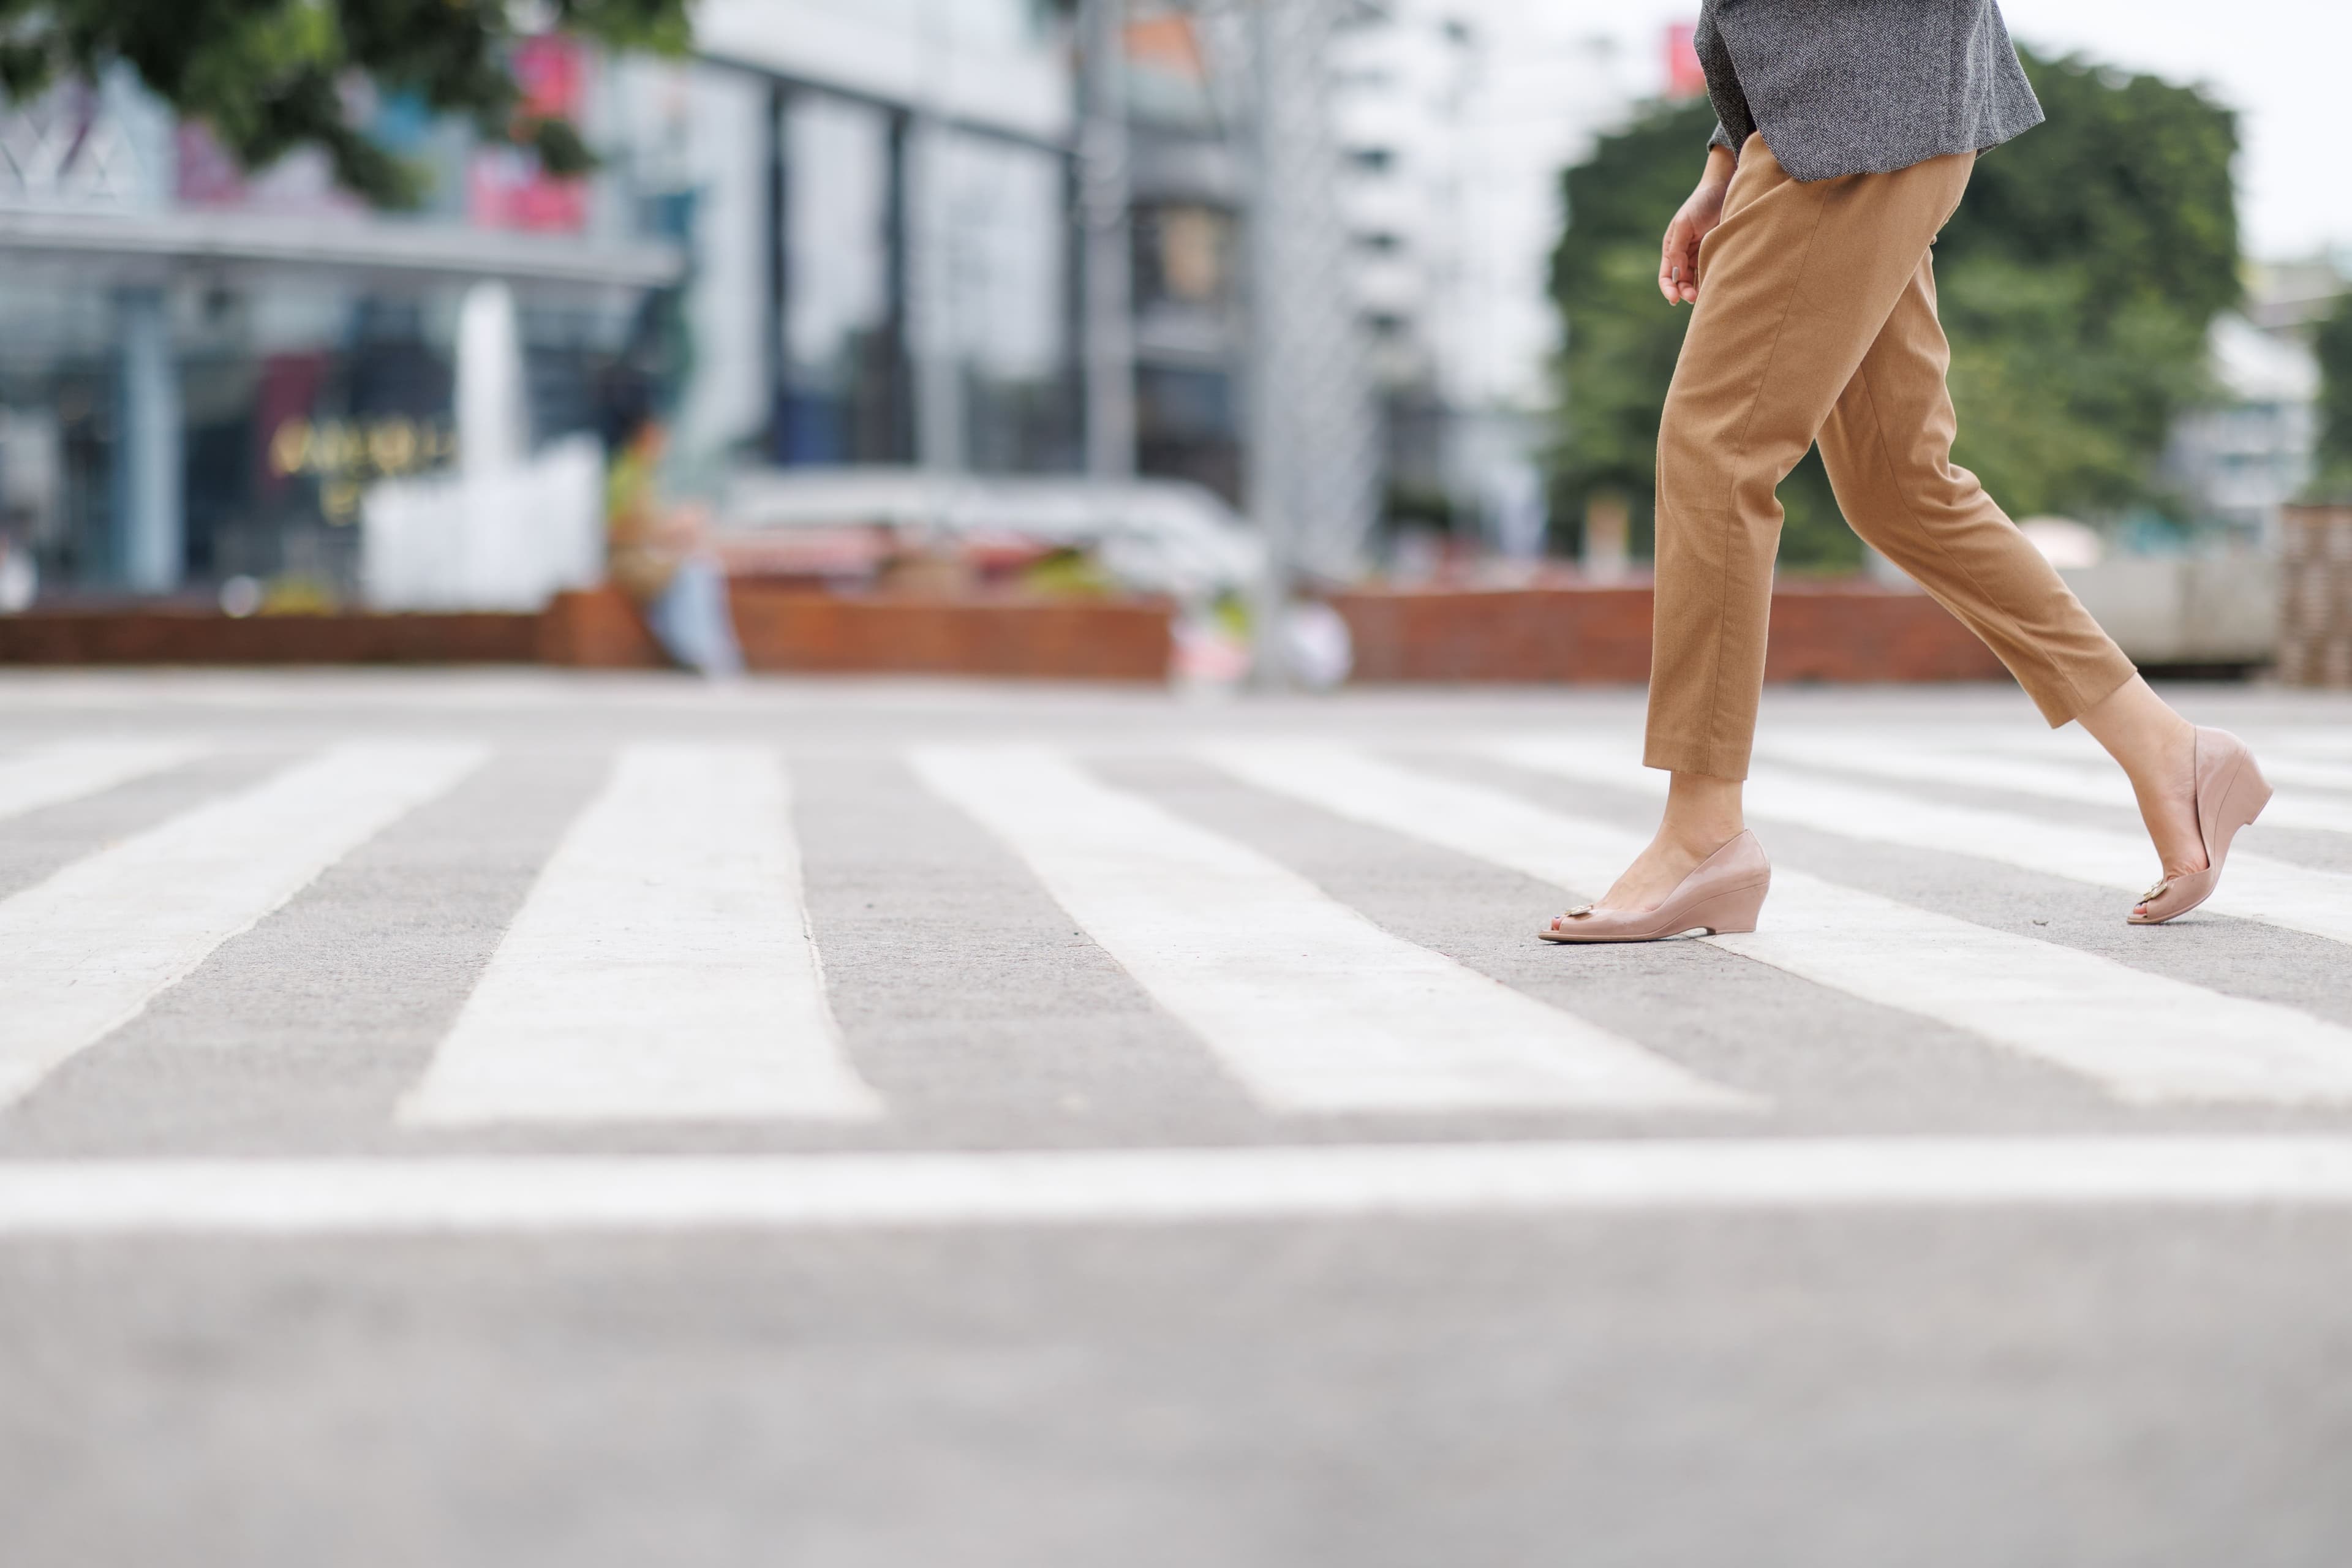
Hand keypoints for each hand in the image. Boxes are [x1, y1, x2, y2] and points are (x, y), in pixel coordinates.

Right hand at [1659, 148, 1736, 305]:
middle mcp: (1684, 255)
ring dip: (1699, 290)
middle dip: (1685, 292)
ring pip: (1697, 281)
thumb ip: (1677, 249)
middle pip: (1681, 282)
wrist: (1725, 189)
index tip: (1675, 299)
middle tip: (1694, 297)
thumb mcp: (1684, 224)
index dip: (1668, 289)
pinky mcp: (1717, 254)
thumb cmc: (1700, 204)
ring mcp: (1701, 256)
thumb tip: (1677, 274)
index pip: (1666, 276)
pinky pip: (1712, 272)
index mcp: (1672, 248)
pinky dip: (1712, 281)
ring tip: (1706, 296)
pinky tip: (1716, 286)